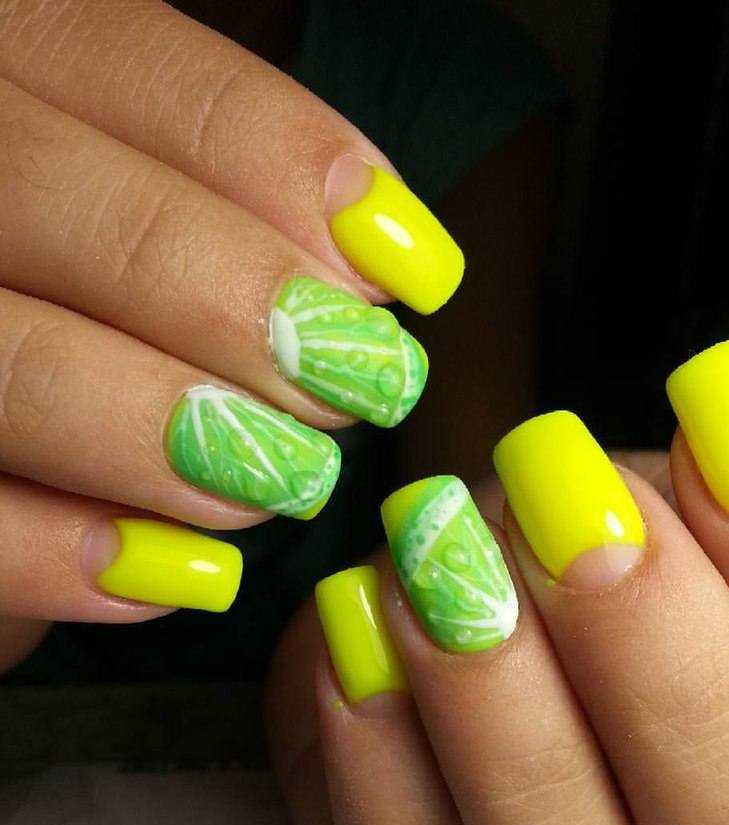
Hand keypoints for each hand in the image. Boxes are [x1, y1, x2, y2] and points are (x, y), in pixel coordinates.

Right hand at [0, 0, 460, 670]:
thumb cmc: (72, 312)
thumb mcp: (136, 232)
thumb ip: (221, 221)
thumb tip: (376, 268)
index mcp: (5, 77)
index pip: (142, 74)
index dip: (295, 170)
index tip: (416, 271)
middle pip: (79, 212)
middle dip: (246, 308)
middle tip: (363, 387)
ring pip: (13, 366)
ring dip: (171, 437)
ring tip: (285, 483)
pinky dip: (71, 558)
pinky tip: (183, 575)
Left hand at [268, 342, 728, 824]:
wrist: (442, 577)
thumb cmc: (578, 536)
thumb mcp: (663, 490)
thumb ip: (728, 484)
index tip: (727, 441)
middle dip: (669, 687)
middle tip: (583, 526)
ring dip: (515, 741)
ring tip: (446, 575)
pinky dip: (386, 765)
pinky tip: (366, 636)